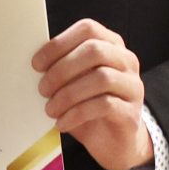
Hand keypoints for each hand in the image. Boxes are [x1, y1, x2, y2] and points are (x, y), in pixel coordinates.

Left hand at [32, 18, 154, 169]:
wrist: (112, 140)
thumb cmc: (87, 105)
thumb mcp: (73, 81)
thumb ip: (61, 67)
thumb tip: (36, 64)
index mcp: (110, 44)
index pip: (88, 29)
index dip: (59, 43)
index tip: (36, 64)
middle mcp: (126, 61)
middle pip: (95, 51)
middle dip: (62, 70)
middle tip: (42, 89)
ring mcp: (133, 86)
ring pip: (101, 78)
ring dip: (68, 94)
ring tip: (50, 109)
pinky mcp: (131, 112)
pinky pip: (105, 105)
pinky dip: (77, 114)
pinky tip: (63, 123)